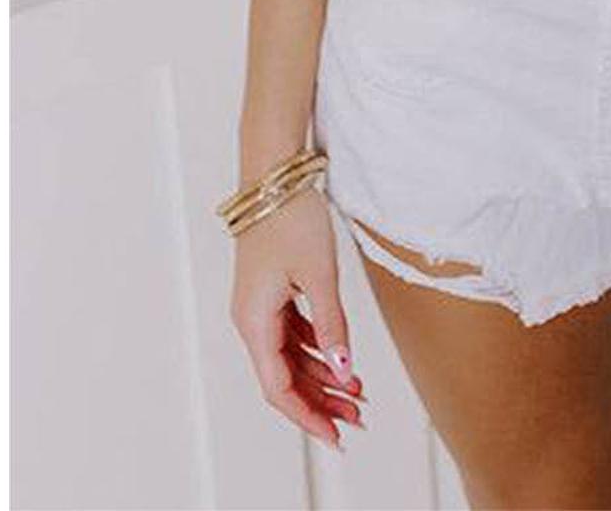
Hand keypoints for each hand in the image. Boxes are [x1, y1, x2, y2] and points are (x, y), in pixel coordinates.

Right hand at [229, 187, 366, 450]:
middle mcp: (252, 319)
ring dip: (322, 376)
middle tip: (358, 417)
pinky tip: (341, 358)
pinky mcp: (272, 291)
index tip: (336, 435)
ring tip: (358, 392)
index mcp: (255, 320)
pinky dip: (318, 349)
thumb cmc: (291, 217)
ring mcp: (261, 305)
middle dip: (321, 400)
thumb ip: (332, 325)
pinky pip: (293, 334)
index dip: (308, 416)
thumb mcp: (319, 274)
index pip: (278, 387)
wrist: (276, 174)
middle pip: (285, 377)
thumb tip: (344, 372)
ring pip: (290, 357)